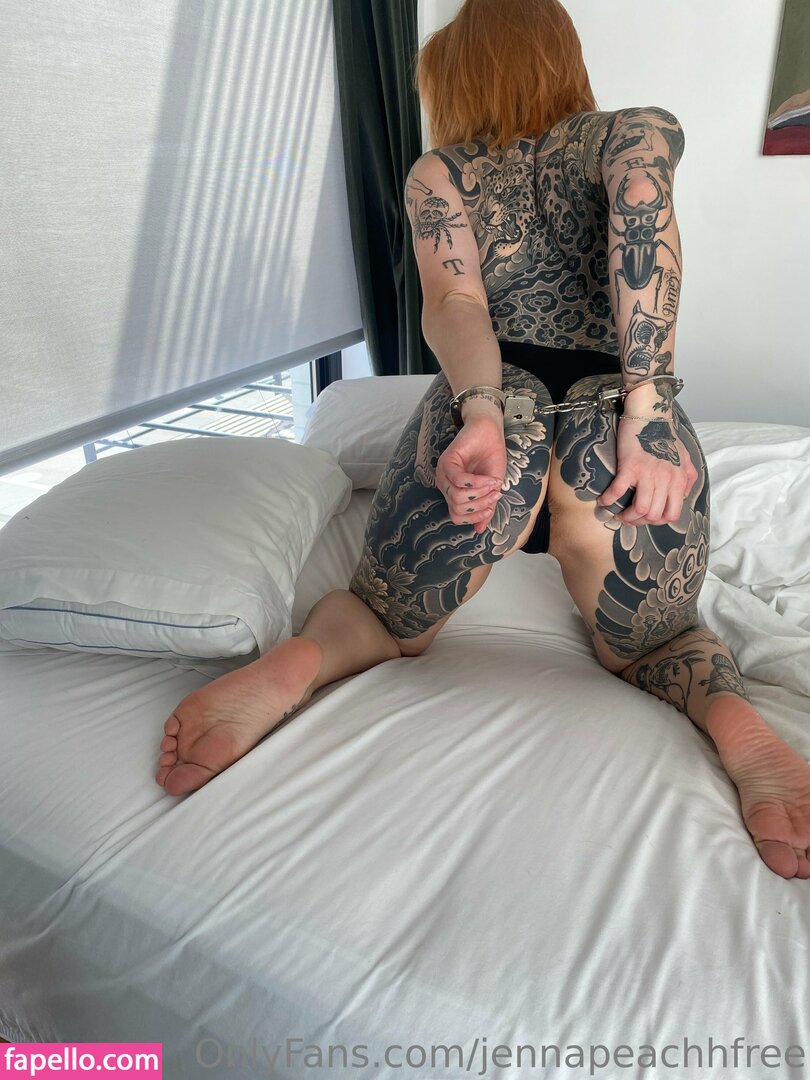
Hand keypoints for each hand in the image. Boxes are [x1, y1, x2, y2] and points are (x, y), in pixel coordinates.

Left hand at [436, 410, 505, 534]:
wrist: (491, 433)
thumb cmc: (490, 458)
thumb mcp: (491, 489)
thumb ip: (484, 508)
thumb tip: (479, 530)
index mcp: (453, 493)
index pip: (456, 516)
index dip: (474, 516)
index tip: (491, 508)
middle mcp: (445, 484)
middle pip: (457, 508)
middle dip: (480, 505)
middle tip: (495, 495)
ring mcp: (443, 473)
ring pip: (457, 497)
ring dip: (480, 493)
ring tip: (494, 485)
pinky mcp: (447, 461)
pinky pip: (459, 481)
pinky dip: (477, 483)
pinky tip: (490, 478)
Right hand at [597, 416, 698, 525]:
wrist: (650, 414)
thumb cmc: (665, 435)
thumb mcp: (685, 458)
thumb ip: (687, 479)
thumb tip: (682, 495)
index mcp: (679, 480)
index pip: (672, 514)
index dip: (657, 521)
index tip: (646, 516)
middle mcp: (666, 480)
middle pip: (653, 516)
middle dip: (639, 521)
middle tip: (629, 516)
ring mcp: (648, 474)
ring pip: (639, 509)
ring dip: (626, 516)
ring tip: (617, 513)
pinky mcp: (630, 467)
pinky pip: (618, 491)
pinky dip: (608, 500)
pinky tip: (604, 500)